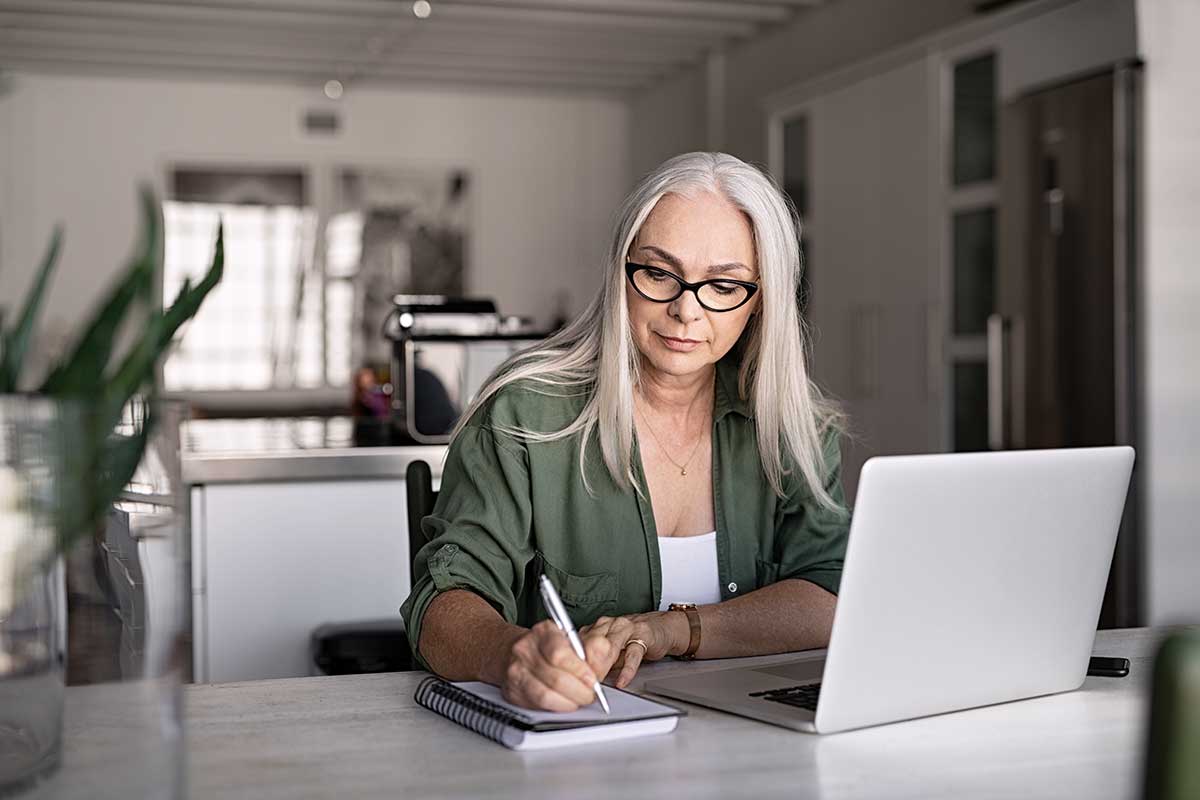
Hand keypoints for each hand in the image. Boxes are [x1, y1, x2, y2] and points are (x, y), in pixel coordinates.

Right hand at [496, 620, 614, 711]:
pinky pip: (537, 705)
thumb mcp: (570, 639)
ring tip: (579, 699)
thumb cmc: (548, 646)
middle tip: (590, 694)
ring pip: (545, 695)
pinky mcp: (512, 691)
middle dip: (579, 692)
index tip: (593, 680)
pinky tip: (564, 702)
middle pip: (555, 678)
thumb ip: (590, 649)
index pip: (560, 654)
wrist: (515, 650)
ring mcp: (516, 671)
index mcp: (543, 632)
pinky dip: (556, 707)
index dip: (580, 671)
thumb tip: (602, 663)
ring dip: (569, 703)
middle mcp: (525, 650)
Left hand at [581, 612, 686, 688]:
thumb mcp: (608, 652)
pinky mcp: (643, 635)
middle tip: (583, 684)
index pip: (578, 643)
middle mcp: (608, 624)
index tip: (571, 679)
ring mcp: (625, 628)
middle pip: (590, 643)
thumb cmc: (631, 641)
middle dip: (585, 666)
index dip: (573, 663)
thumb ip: (594, 662)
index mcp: (595, 628)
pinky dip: (626, 670)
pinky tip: (622, 681)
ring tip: (598, 682)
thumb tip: (578, 681)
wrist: (659, 628)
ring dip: (601, 666)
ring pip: (609, 645)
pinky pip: (633, 654)